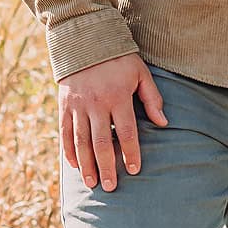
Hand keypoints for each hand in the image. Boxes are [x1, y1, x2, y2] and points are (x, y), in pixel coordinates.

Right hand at [58, 54, 167, 191]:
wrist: (84, 40)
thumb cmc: (118, 58)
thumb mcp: (140, 73)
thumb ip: (152, 98)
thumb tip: (163, 123)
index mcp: (117, 96)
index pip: (126, 131)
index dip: (131, 152)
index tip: (134, 170)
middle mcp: (96, 103)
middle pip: (101, 142)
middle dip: (106, 167)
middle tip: (111, 187)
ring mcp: (77, 105)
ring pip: (80, 141)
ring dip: (86, 165)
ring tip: (92, 183)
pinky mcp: (64, 105)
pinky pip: (65, 133)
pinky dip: (69, 151)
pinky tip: (75, 166)